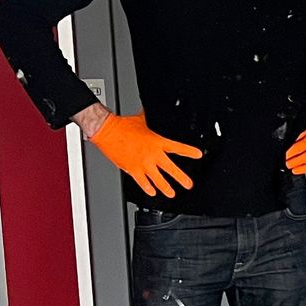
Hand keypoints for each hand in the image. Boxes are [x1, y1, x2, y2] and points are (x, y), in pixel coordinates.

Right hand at [88, 112, 202, 197]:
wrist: (107, 131)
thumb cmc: (122, 125)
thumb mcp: (141, 120)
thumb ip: (149, 119)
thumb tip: (150, 112)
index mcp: (157, 142)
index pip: (177, 147)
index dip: (189, 152)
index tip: (198, 155)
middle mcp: (152, 154)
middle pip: (171, 169)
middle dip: (182, 178)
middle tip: (188, 184)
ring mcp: (143, 164)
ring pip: (158, 180)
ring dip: (166, 188)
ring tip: (172, 193)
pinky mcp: (132, 170)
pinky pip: (143, 183)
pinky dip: (148, 189)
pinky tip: (152, 192)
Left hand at [286, 106, 305, 175]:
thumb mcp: (304, 123)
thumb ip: (294, 129)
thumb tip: (282, 134)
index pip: (299, 134)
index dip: (290, 141)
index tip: (283, 146)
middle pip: (302, 146)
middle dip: (291, 153)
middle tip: (284, 157)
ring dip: (296, 162)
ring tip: (288, 164)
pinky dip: (303, 169)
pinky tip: (295, 170)